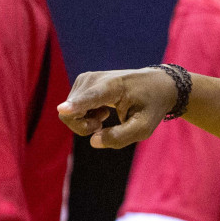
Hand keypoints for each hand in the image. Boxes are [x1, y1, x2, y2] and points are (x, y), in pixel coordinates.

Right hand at [59, 68, 178, 148]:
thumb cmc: (151, 106)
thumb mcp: (144, 127)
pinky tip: (102, 110)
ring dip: (86, 121)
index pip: (91, 97)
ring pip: (68, 112)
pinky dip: (84, 115)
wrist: (156, 84)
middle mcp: (94, 79)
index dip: (75, 106)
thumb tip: (93, 141)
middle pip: (71, 113)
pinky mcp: (82, 82)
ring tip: (106, 114)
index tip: (63, 110)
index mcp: (113, 87)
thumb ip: (120, 137)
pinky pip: (71, 108)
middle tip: (104, 124)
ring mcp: (85, 79)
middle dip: (85, 127)